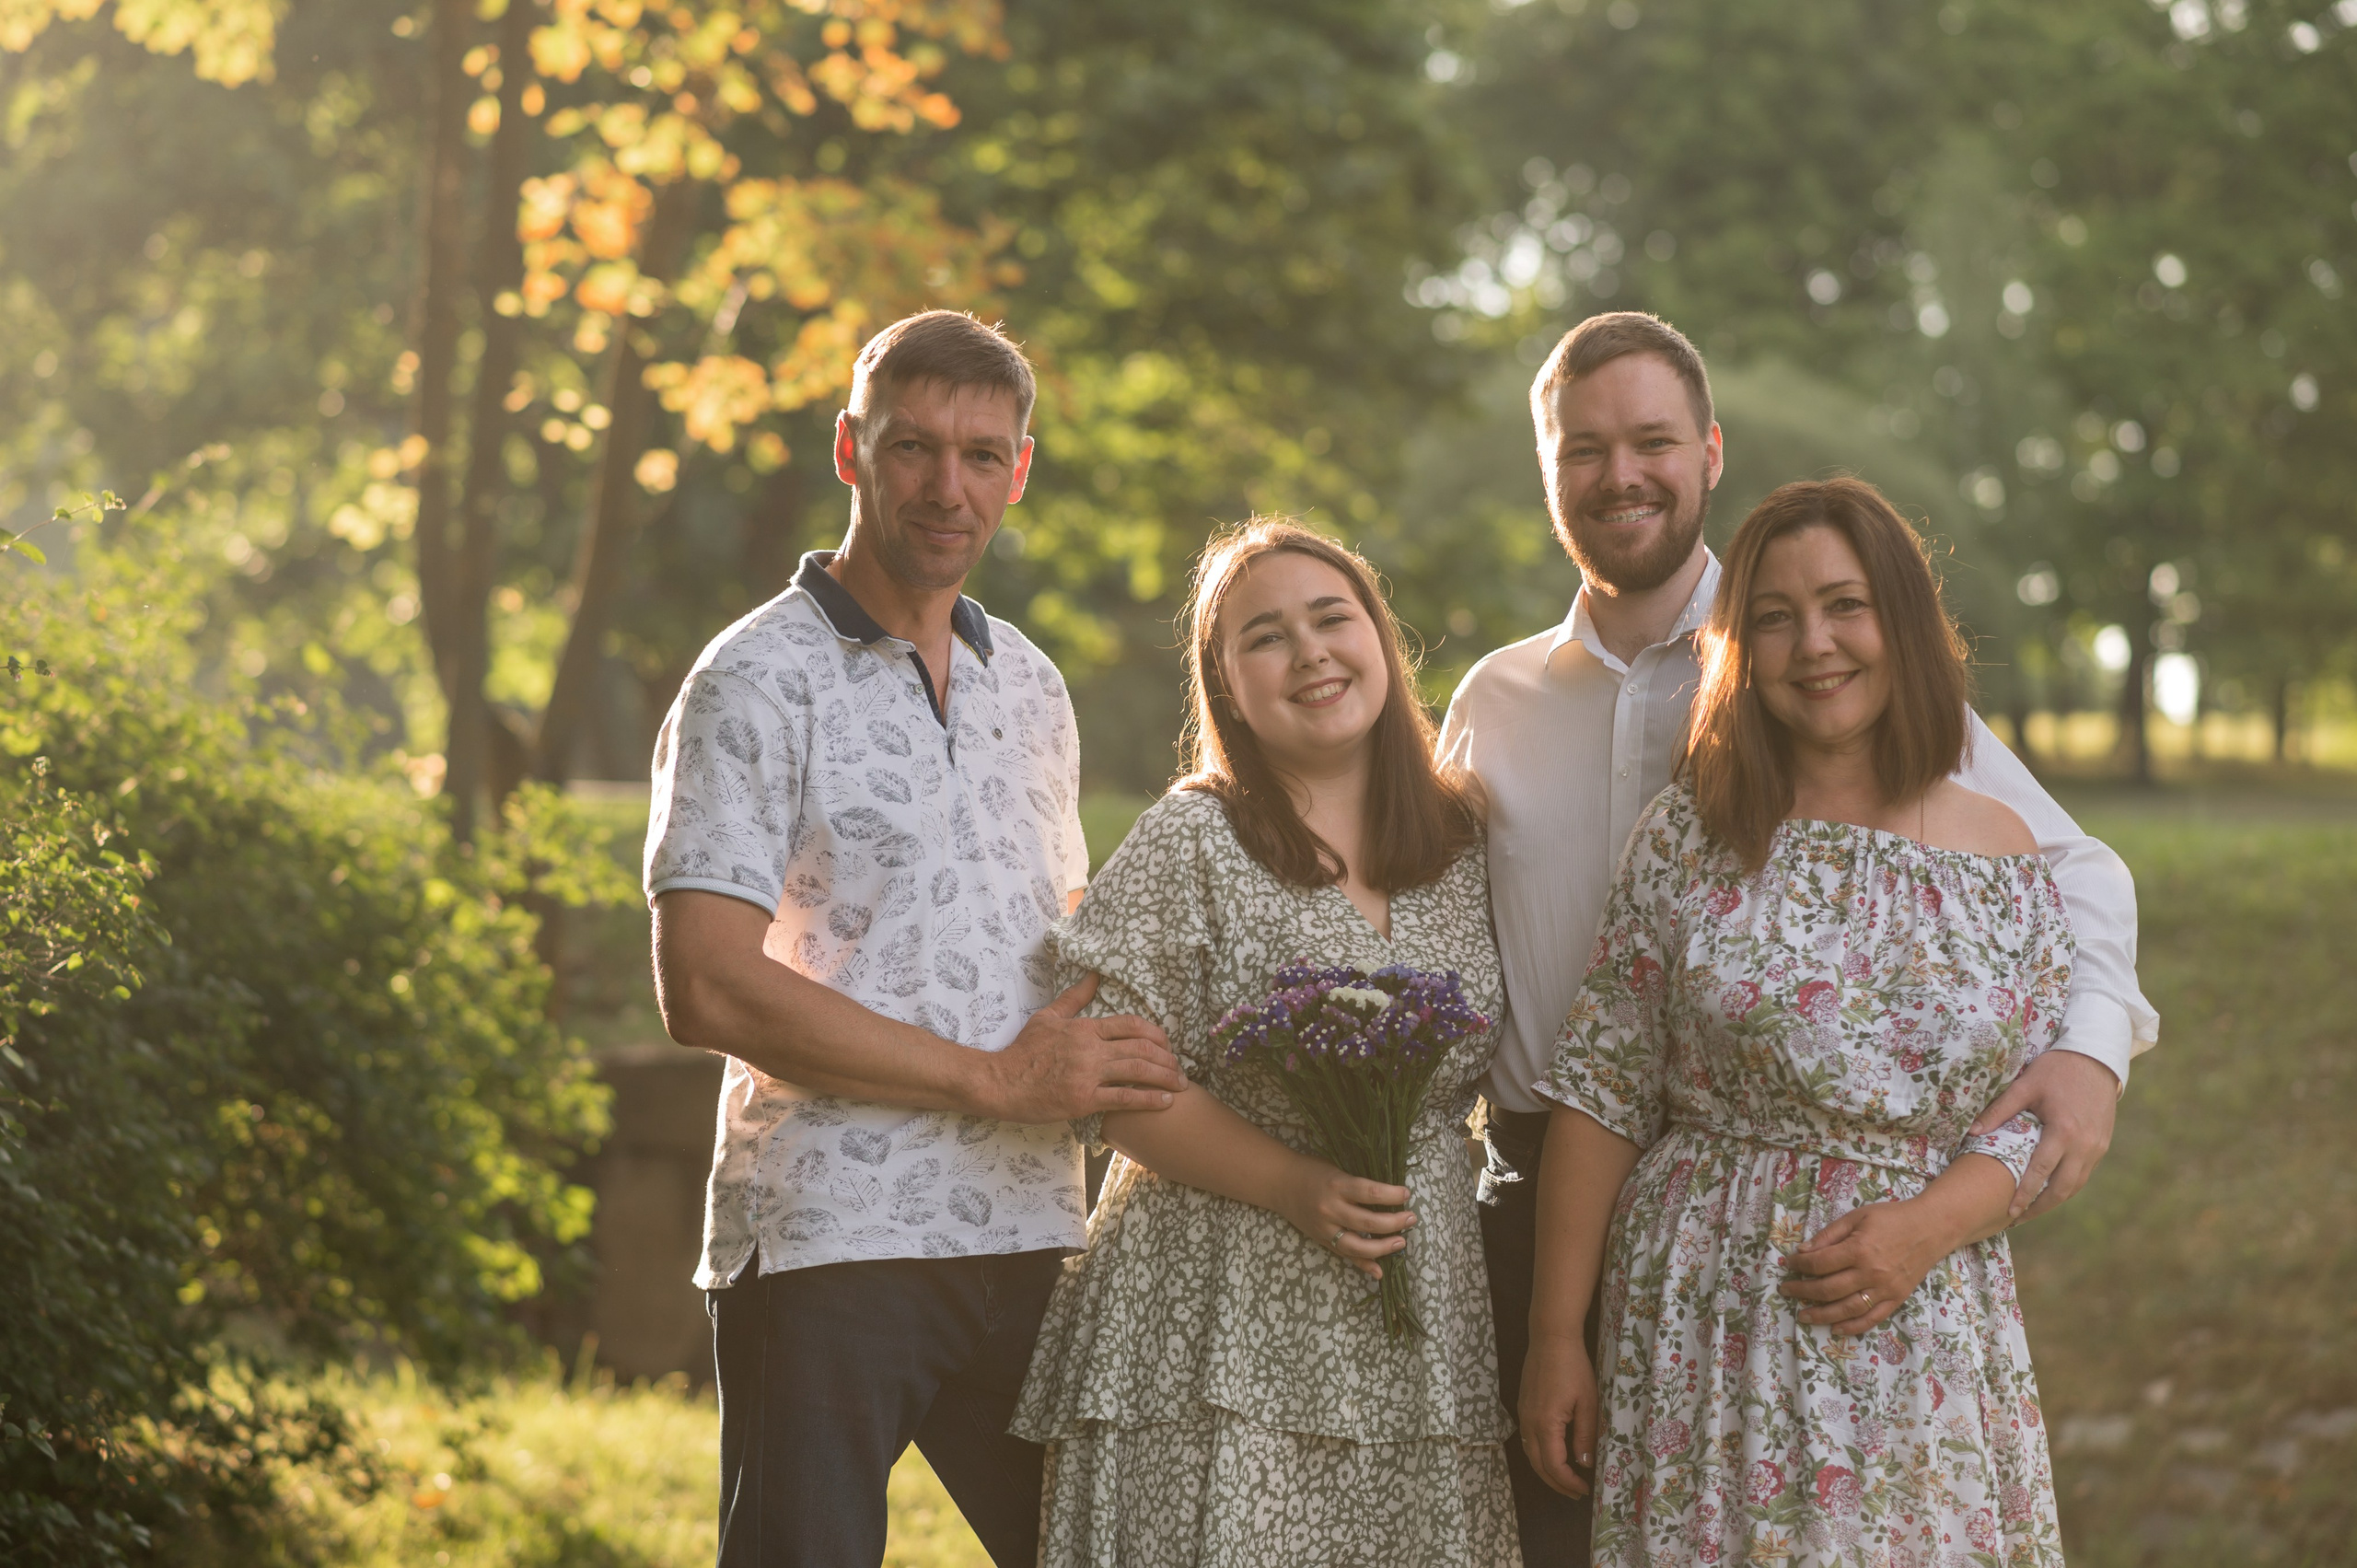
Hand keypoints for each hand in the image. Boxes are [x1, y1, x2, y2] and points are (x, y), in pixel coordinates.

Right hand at [979, 974, 1183, 1122]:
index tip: (1168, 1044)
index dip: (1156, 1033)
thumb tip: (1094, 975)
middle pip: (1141, 1047)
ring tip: (1180, 1084)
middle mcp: (1090, 1048)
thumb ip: (1074, 997)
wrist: (1001, 1082)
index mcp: (1085, 1028)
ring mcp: (1088, 1074)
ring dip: (1165, 1077)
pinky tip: (1165, 1102)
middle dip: (1167, 1058)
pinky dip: (1149, 1099)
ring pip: (1137, 1071)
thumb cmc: (1023, 1050)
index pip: (1131, 1024)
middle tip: (1180, 1067)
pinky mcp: (1083, 1100)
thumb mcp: (1048, 1017)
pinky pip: (1124, 1098)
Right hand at [1274, 1160, 1414, 1280]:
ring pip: (1358, 1245)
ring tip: (1401, 1241)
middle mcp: (1330, 1208)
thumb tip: (1390, 1197)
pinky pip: (1345, 1255)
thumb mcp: (1336, 1171)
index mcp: (1336, 1185)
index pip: (1370, 1192)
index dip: (1392, 1195)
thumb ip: (1358, 1186)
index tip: (1407, 1194)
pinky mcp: (1321, 1240)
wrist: (1280, 1183)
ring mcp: (1325, 1228)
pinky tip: (1379, 1271)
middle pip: (1367, 1222)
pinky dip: (1363, 1265)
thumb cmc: (1312, 1171)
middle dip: (1394, 1223)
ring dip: (1384, 1247)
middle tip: (1411, 1219)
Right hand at [1518, 1333, 1599, 1497]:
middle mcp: (1529, 1422)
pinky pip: (1527, 1439)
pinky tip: (1552, 1454)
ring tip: (1565, 1479)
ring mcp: (1523, 1414)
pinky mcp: (1523, 1406)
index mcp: (1546, 1423)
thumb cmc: (1573, 1367)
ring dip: (1546, 1470)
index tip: (1585, 1489)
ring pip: (1529, 1453)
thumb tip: (1584, 1464)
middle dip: (1556, 1483)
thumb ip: (1585, 1435)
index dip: (1568, 1482)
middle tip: (1575, 1493)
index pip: (1553, 1465)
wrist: (1551, 1338)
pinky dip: (1539, 1454)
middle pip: (1537, 1464)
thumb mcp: (1588, 1402)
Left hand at [1778, 1198, 1955, 1335]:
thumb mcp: (1856, 1217)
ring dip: (1822, 1315)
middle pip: (1829, 1289)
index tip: (1788, 1264)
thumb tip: (1803, 1251)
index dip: (1799, 1265)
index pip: (1820, 1263)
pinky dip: (1853, 1327)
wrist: (1930, 1228)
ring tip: (1804, 1316)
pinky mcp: (1897, 1299)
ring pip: (1847, 1309)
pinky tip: (1836, 1328)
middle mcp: (1871, 1273)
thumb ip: (1829, 1235)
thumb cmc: (1891, 1218)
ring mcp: (1885, 1289)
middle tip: (1786, 1291)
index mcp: (1859, 1249)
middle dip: (1803, 1291)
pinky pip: (1872, 1318)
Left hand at [1968, 1049, 2117, 1219]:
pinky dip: (2067, 1186)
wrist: (2096, 1059)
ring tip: (2030, 1210)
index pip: (2041, 1172)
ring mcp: (2098, 1147)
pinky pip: (2084, 1173)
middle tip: (2017, 1218)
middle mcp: (2085, 1145)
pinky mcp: (2103, 1145)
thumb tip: (1973, 1133)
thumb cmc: (2057, 1069)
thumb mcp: (2026, 1086)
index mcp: (2064, 1131)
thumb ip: (2000, 1111)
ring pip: (2076, 1184)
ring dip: (2054, 1200)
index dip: (2025, 1194)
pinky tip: (2049, 1190)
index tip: (2010, 1212)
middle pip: (2063, 1188)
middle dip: (2040, 1207)